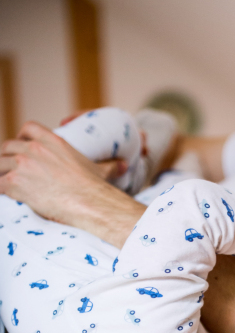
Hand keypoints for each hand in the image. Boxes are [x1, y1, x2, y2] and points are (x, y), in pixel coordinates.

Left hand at [0, 120, 126, 219]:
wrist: (89, 204)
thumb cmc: (95, 190)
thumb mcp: (101, 172)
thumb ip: (110, 166)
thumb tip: (123, 165)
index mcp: (53, 142)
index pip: (28, 128)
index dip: (21, 137)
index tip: (22, 148)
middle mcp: (34, 149)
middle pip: (8, 146)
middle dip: (7, 158)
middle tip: (12, 172)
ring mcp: (22, 164)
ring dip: (1, 174)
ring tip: (8, 185)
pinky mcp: (14, 182)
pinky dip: (1, 190)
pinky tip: (8, 196)